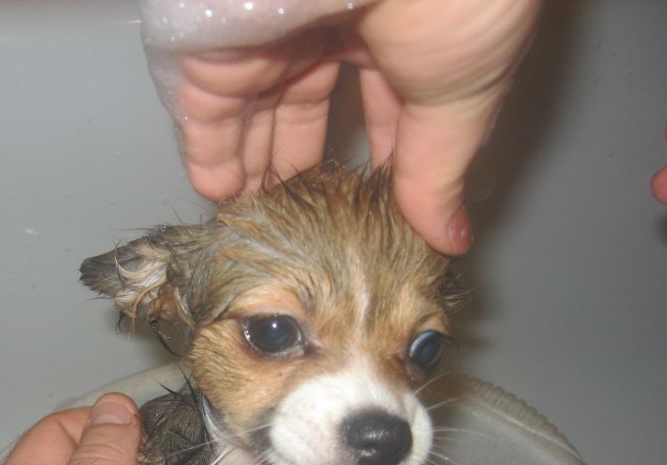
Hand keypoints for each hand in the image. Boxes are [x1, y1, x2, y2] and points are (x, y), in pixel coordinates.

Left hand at [143, 0, 541, 253]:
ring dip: (251, 172)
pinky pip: (206, 107)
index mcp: (395, 30)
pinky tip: (223, 197)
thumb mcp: (460, 98)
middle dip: (300, 171)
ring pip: (252, 112)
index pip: (376, 105)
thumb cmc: (455, 3)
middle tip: (299, 228)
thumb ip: (438, 173)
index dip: (369, 161)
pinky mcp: (219, 43)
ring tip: (256, 228)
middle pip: (302, 109)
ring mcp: (271, 32)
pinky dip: (210, 154)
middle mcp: (329, 25)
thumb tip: (450, 238)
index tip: (364, 215)